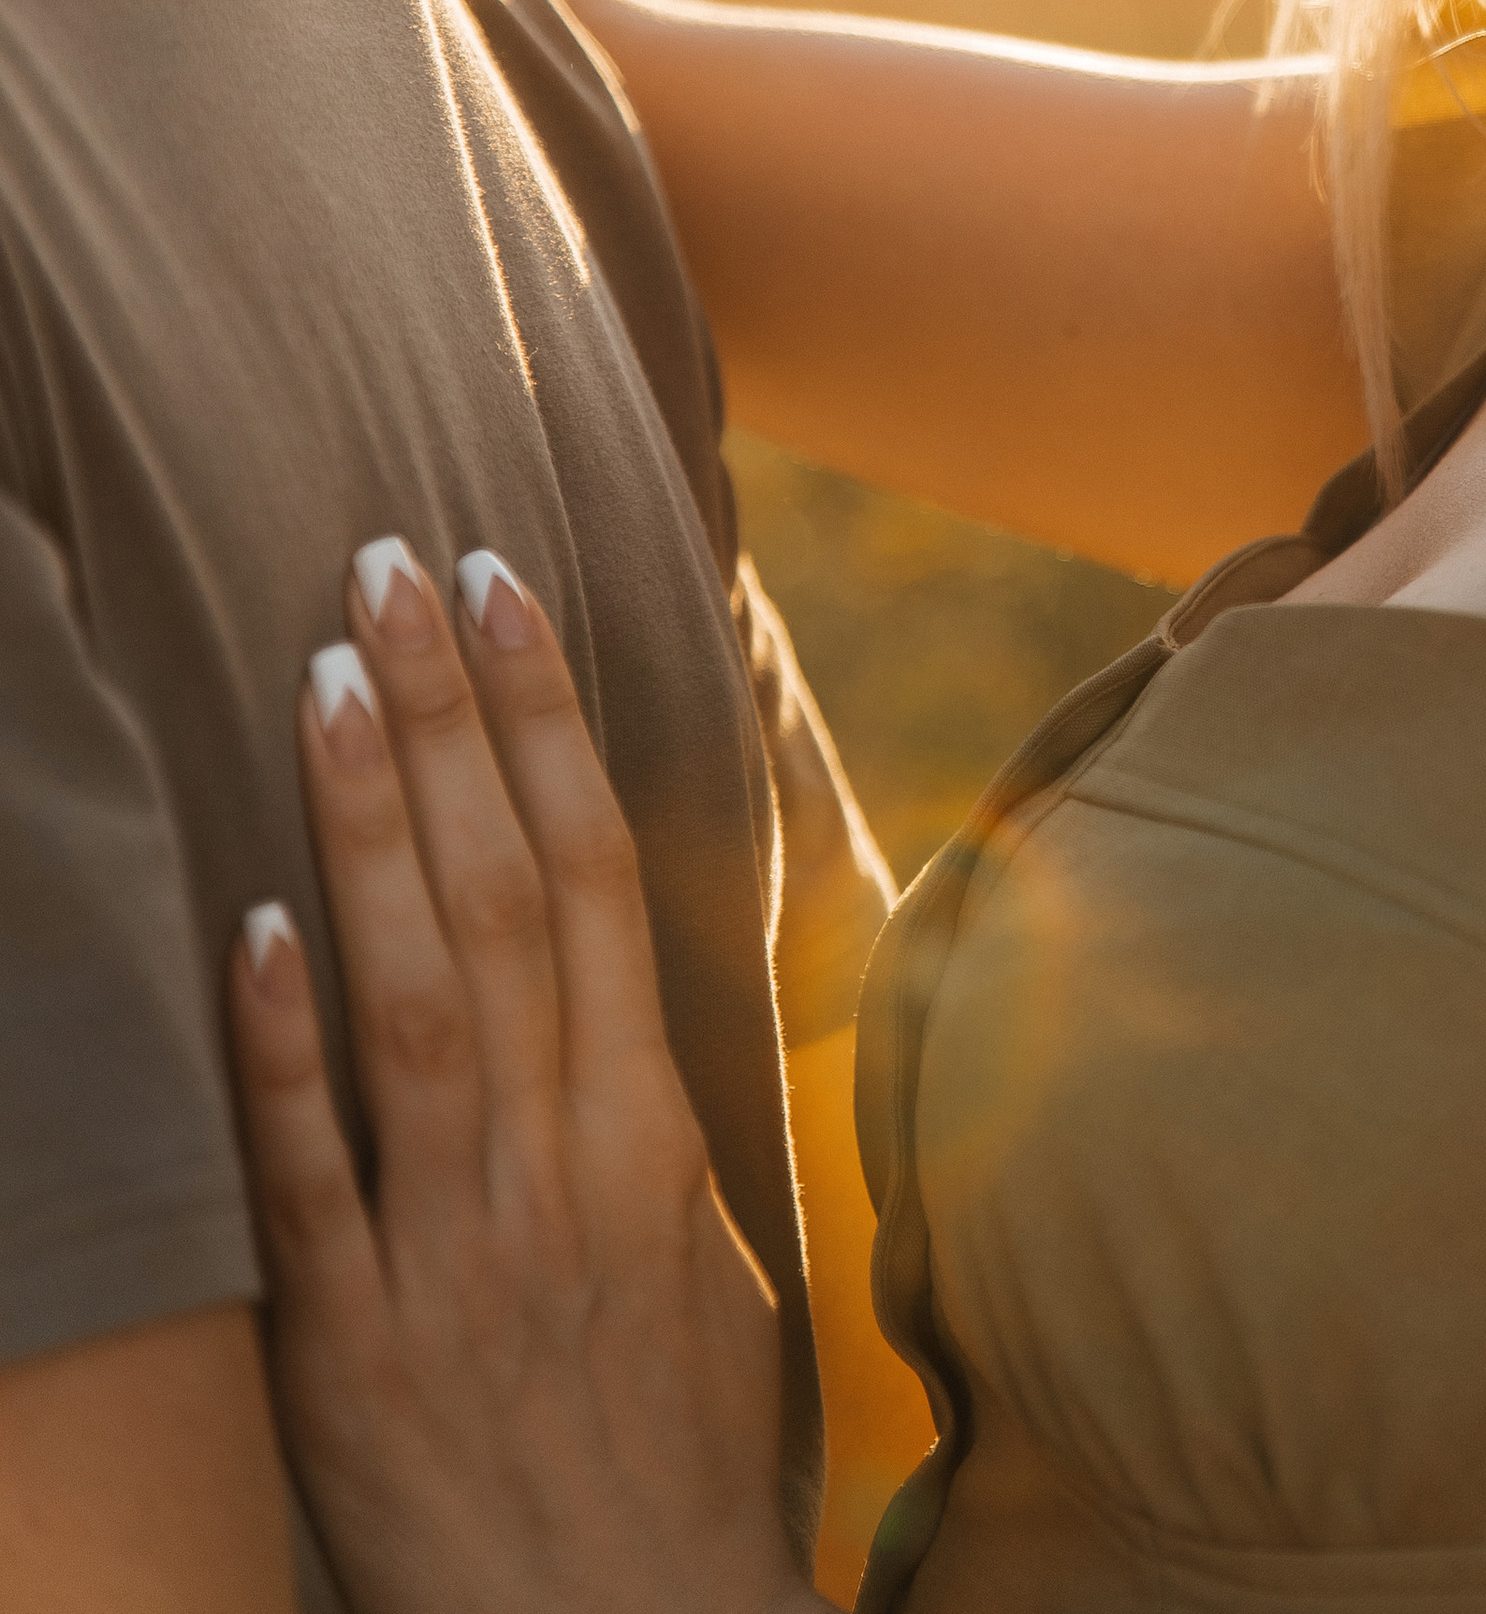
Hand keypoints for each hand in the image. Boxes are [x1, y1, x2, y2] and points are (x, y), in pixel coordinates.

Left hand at [227, 539, 818, 1613]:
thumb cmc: (676, 1451)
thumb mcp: (706, 1249)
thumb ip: (646, 1097)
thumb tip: (606, 943)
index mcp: (653, 1130)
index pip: (602, 871)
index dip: (548, 718)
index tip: (501, 583)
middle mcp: (562, 1167)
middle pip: (511, 896)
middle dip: (449, 718)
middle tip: (388, 561)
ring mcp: (457, 1253)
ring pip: (420, 1001)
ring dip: (373, 829)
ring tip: (320, 672)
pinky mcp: (353, 1354)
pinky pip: (313, 1184)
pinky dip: (287, 1055)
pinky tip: (252, 929)